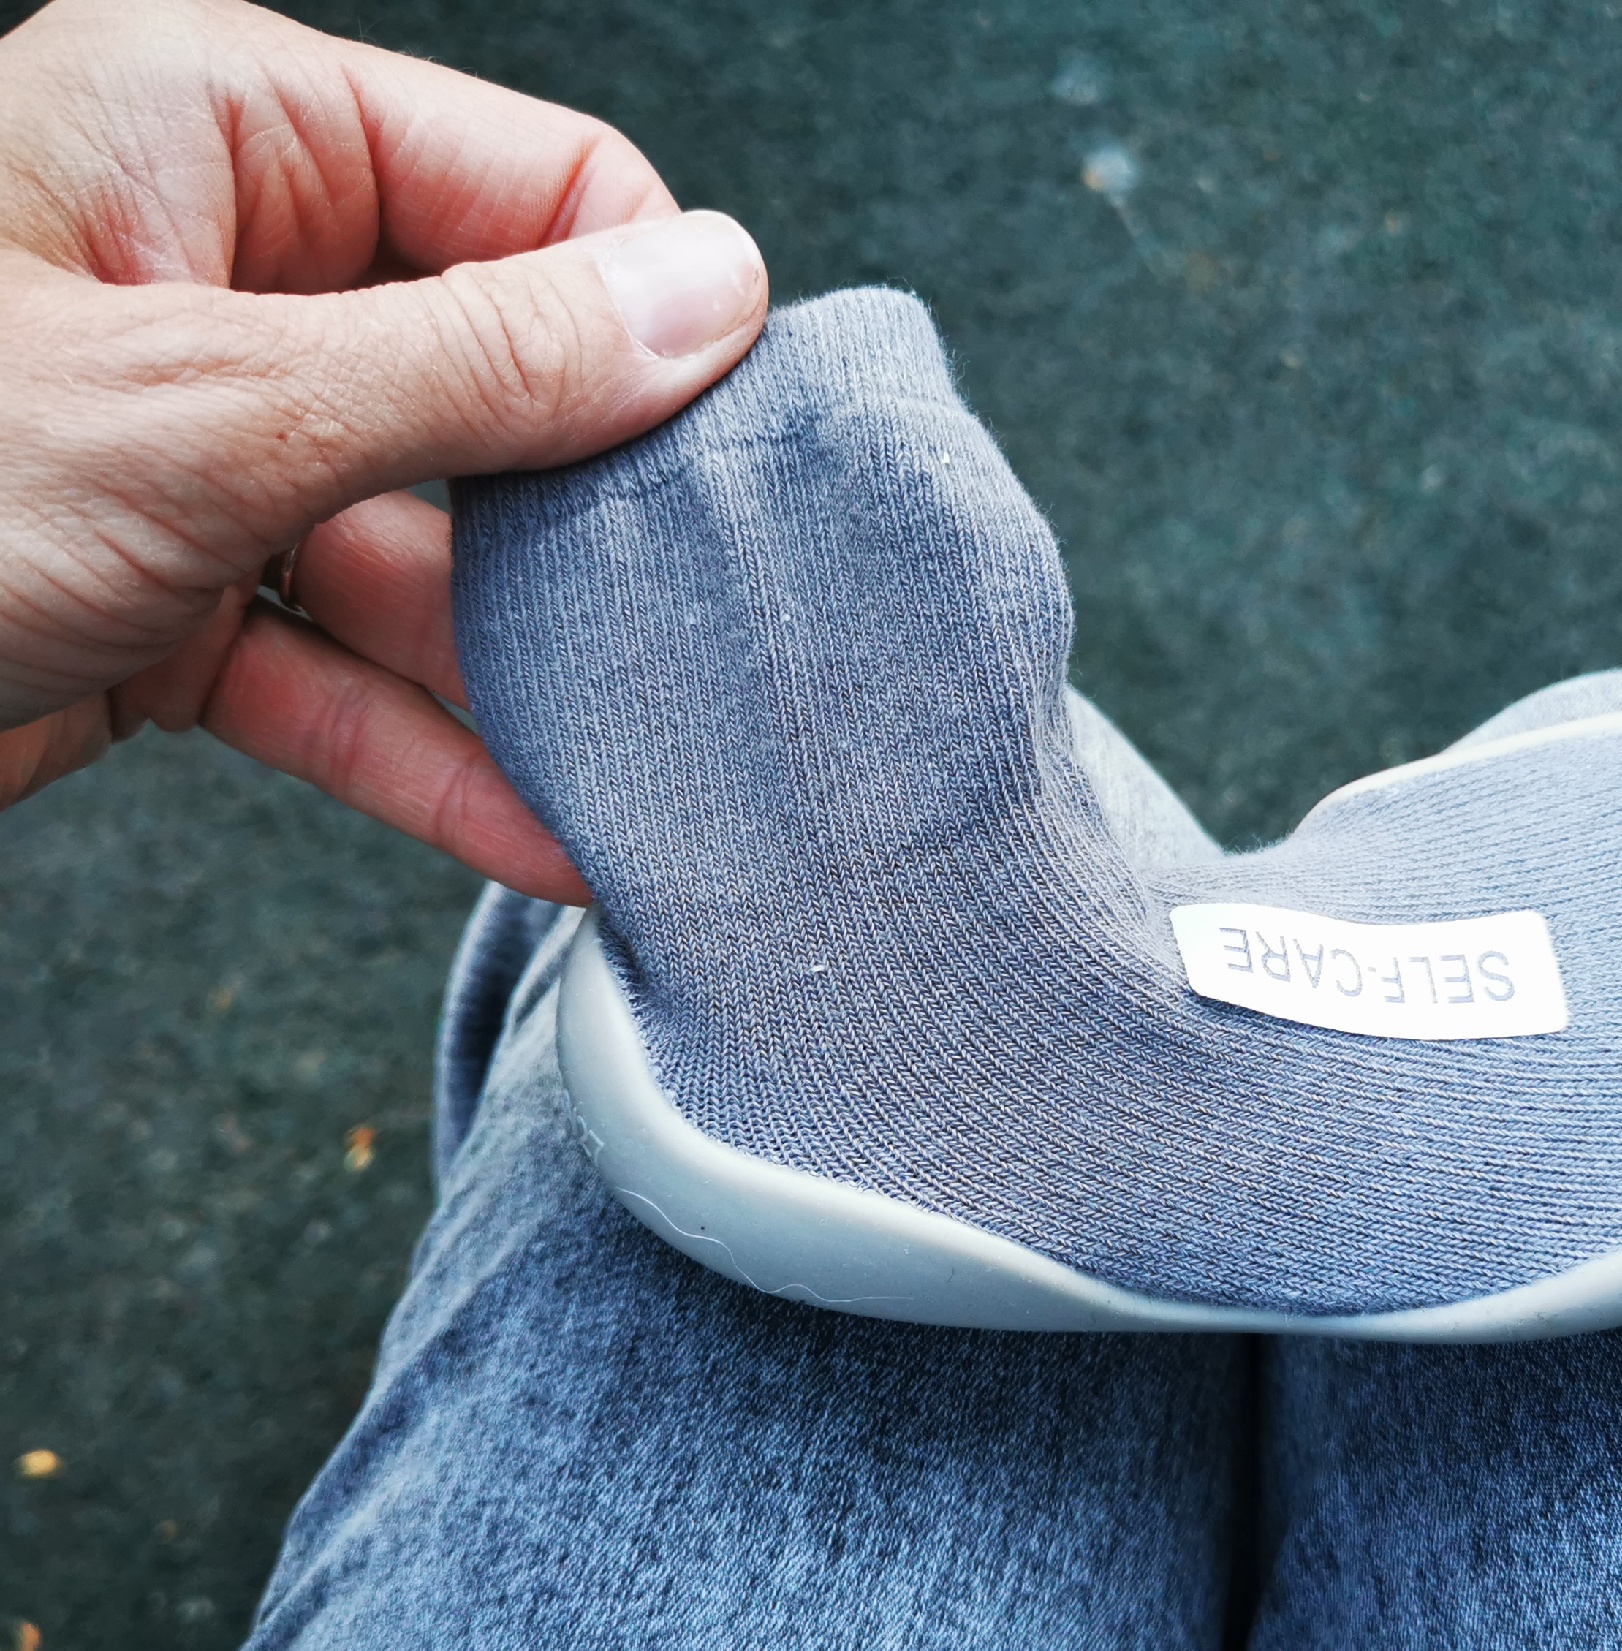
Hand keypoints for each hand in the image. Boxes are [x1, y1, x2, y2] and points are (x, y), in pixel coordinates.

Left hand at [0, 0, 768, 900]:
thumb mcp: (210, 403)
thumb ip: (477, 359)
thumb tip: (704, 293)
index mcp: (220, 136)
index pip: (532, 186)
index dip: (650, 315)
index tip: (740, 452)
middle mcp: (223, 280)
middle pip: (495, 388)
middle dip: (599, 523)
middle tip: (713, 630)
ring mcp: (202, 451)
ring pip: (424, 559)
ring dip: (527, 675)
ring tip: (651, 766)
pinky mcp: (171, 602)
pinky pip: (338, 675)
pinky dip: (430, 759)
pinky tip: (538, 834)